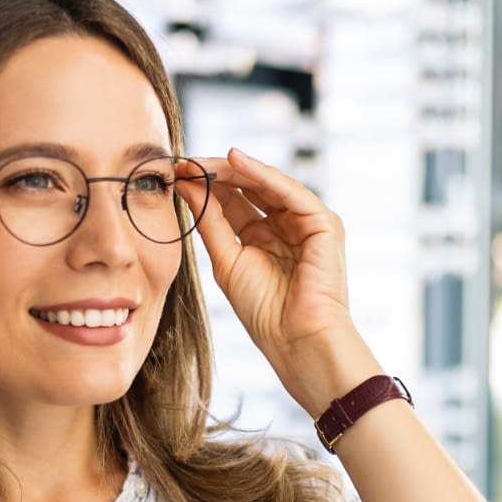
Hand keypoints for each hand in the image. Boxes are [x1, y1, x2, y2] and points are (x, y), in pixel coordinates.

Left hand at [189, 148, 372, 410]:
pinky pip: (289, 191)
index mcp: (262, 236)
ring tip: (203, 162)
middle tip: (186, 162)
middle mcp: (285, 225)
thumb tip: (186, 185)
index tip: (177, 173)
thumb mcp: (226, 260)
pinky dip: (262, 174)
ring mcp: (306, 222)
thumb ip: (210, 221)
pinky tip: (236, 162)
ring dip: (234, 169)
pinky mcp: (325, 223)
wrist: (295, 339)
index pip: (233, 199)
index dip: (205, 185)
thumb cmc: (263, 311)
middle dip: (216, 173)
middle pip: (249, 187)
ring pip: (267, 184)